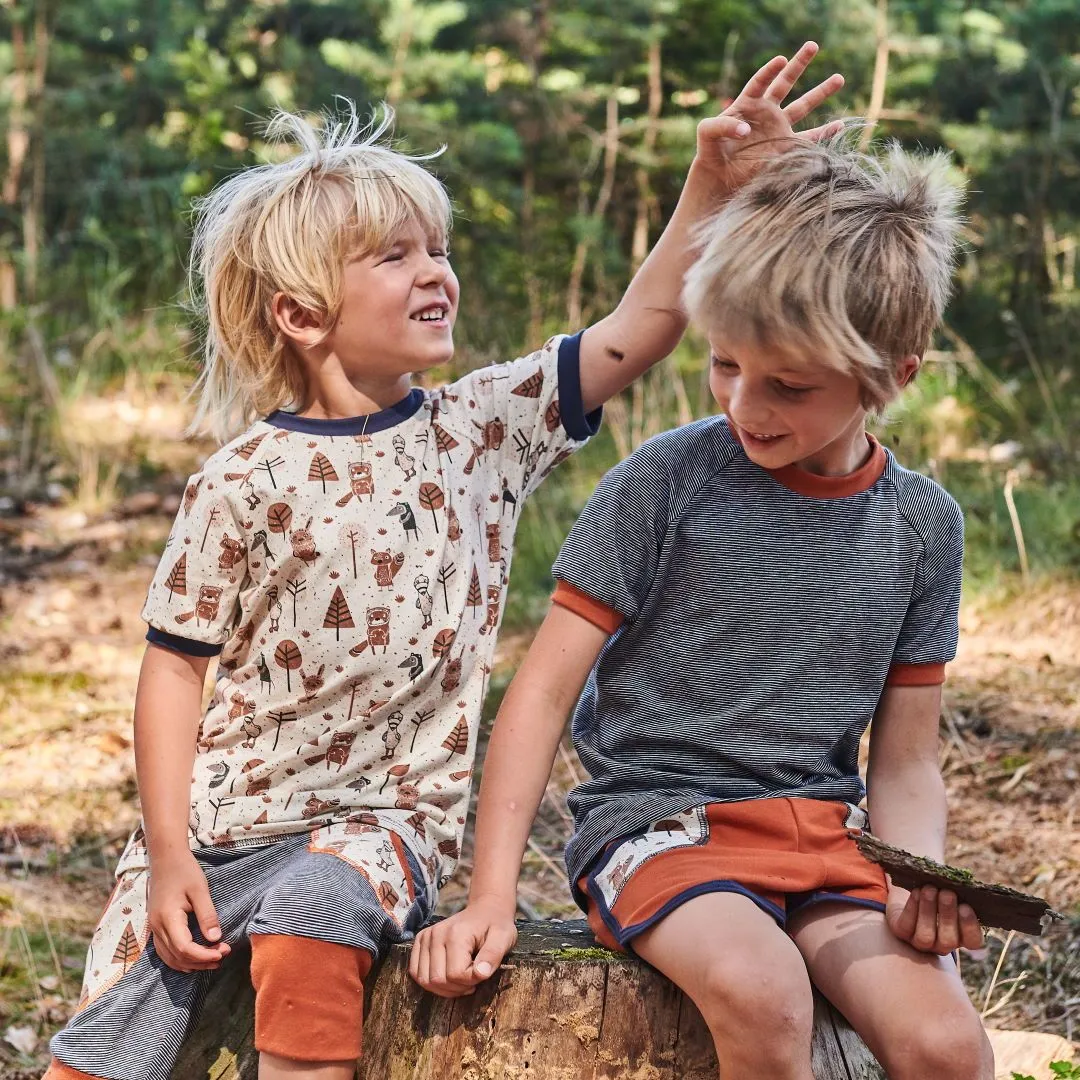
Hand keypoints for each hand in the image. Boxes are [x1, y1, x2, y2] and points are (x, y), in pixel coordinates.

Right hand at [147, 851, 230, 971]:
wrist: (165, 859)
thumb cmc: (184, 870)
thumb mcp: (200, 889)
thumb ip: (207, 915)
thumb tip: (216, 939)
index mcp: (167, 918)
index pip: (184, 948)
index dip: (204, 955)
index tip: (223, 952)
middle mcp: (157, 927)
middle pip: (177, 957)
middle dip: (201, 961)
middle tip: (223, 955)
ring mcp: (154, 928)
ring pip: (169, 958)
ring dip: (191, 963)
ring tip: (213, 960)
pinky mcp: (156, 927)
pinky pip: (165, 952)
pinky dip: (180, 959)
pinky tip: (195, 958)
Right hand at [409, 898, 517, 997]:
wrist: (484, 909)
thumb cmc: (496, 925)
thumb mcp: (504, 938)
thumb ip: (493, 956)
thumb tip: (481, 974)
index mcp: (456, 933)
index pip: (455, 975)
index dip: (471, 981)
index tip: (483, 971)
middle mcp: (435, 934)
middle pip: (438, 980)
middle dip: (458, 987)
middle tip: (473, 976)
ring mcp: (425, 937)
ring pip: (425, 981)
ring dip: (445, 988)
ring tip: (462, 978)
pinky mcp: (420, 941)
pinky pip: (416, 973)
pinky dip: (431, 982)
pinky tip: (448, 977)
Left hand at [691, 42, 844, 195]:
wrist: (720, 178)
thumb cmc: (710, 153)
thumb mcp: (707, 134)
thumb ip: (720, 125)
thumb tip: (745, 130)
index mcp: (747, 104)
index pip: (760, 82)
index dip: (769, 71)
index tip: (781, 60)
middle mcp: (766, 113)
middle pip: (785, 83)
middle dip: (799, 64)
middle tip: (813, 45)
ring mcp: (778, 129)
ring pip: (803, 107)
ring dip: (821, 92)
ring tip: (839, 78)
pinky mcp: (785, 148)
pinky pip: (809, 140)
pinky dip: (825, 134)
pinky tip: (840, 125)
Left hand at [886, 884, 984, 954]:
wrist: (911, 893)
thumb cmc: (938, 892)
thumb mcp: (950, 893)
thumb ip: (960, 893)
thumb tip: (966, 885)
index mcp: (961, 937)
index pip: (973, 941)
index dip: (970, 927)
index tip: (965, 907)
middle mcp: (942, 945)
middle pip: (948, 940)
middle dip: (948, 915)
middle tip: (947, 893)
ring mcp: (921, 942)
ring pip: (926, 936)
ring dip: (928, 911)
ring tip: (930, 890)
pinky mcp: (902, 933)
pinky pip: (906, 925)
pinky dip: (912, 907)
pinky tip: (916, 892)